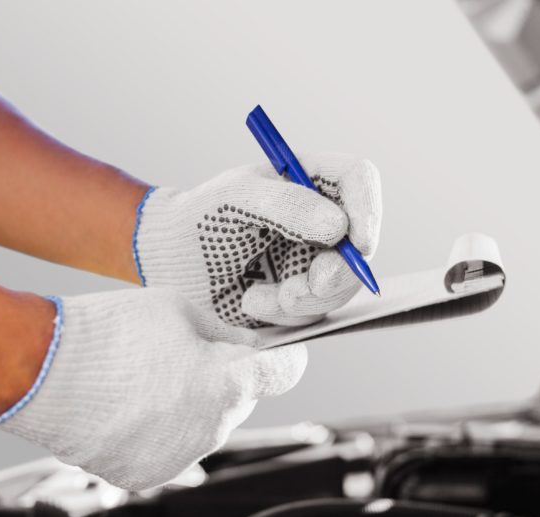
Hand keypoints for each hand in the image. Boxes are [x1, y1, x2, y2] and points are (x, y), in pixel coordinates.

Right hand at [0, 288, 306, 489]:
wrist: (39, 371)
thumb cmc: (105, 335)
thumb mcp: (177, 310)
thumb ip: (222, 333)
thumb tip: (243, 343)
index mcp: (228, 384)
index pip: (284, 373)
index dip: (284, 358)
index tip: (279, 354)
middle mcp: (211, 431)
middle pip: (236, 402)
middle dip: (220, 380)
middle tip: (182, 356)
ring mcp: (179, 459)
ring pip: (202, 429)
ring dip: (187, 408)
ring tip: (143, 380)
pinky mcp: (146, 476)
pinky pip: (169, 450)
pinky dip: (158, 432)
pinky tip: (128, 407)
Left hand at [134, 153, 380, 326]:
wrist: (171, 265)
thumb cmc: (200, 218)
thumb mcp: (237, 198)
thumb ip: (286, 205)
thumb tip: (339, 226)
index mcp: (309, 180)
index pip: (359, 180)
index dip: (368, 208)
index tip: (359, 242)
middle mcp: (321, 219)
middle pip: (361, 243)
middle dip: (339, 272)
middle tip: (309, 285)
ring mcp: (314, 259)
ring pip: (340, 285)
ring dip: (304, 299)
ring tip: (258, 297)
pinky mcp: (302, 295)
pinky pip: (315, 312)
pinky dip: (285, 313)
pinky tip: (251, 301)